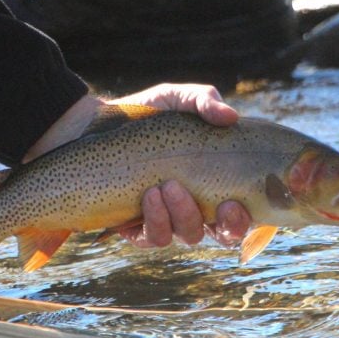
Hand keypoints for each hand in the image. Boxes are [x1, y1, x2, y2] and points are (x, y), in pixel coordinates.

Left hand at [24, 83, 251, 248]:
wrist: (91, 125)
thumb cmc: (142, 114)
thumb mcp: (176, 99)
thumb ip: (204, 101)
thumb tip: (230, 116)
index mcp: (212, 183)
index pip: (240, 212)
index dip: (247, 217)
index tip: (240, 201)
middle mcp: (193, 207)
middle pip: (221, 234)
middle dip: (228, 225)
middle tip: (222, 204)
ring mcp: (165, 219)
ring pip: (186, 235)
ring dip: (183, 215)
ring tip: (167, 186)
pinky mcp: (134, 227)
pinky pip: (152, 238)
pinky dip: (155, 221)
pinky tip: (148, 197)